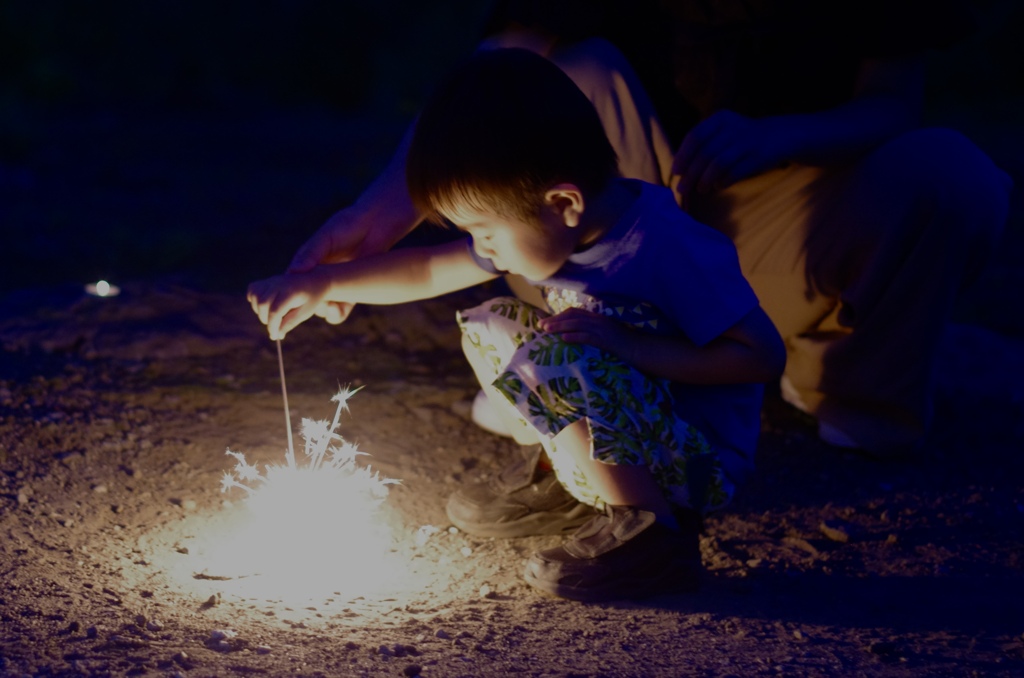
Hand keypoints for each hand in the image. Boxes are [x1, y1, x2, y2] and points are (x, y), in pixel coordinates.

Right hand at [247, 269, 333, 340]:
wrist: (314, 281)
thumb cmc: (311, 298)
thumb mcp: (305, 313)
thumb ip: (290, 323)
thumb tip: (277, 335)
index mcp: (291, 292)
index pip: (275, 311)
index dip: (272, 326)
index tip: (275, 336)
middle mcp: (279, 283)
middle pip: (263, 304)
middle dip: (266, 319)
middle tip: (276, 326)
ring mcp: (272, 280)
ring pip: (255, 297)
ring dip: (259, 310)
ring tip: (272, 315)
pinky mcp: (267, 280)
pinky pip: (253, 289)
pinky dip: (254, 299)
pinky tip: (264, 305)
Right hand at [287, 207, 378, 324]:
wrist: (376, 224)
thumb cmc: (348, 225)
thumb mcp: (327, 237)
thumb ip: (311, 253)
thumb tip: (293, 271)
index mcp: (308, 262)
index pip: (292, 282)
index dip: (287, 293)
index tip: (286, 301)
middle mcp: (319, 275)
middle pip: (306, 298)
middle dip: (304, 306)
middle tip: (307, 306)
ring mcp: (336, 284)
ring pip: (322, 305)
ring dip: (322, 309)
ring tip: (326, 306)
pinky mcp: (352, 290)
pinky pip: (341, 308)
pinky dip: (337, 312)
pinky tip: (336, 310)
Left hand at [538, 308, 635, 359]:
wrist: (640, 349)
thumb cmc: (623, 344)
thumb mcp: (605, 335)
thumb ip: (591, 332)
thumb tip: (574, 335)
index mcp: (597, 317)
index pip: (574, 312)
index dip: (559, 315)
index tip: (546, 321)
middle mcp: (598, 320)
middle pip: (573, 316)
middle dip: (555, 320)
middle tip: (541, 326)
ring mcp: (602, 329)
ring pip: (577, 324)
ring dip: (560, 326)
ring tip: (547, 330)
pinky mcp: (606, 340)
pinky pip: (588, 337)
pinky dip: (575, 337)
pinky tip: (564, 339)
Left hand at [672, 110, 796, 205]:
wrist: (778, 135)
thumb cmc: (741, 138)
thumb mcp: (722, 131)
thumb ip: (703, 144)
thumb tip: (679, 168)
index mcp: (720, 119)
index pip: (695, 136)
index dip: (683, 155)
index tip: (676, 172)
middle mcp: (733, 128)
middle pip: (704, 154)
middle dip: (690, 174)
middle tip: (682, 188)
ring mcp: (746, 142)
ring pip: (717, 165)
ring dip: (705, 180)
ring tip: (701, 189)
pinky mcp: (758, 157)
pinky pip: (734, 173)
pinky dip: (723, 182)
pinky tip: (718, 186)